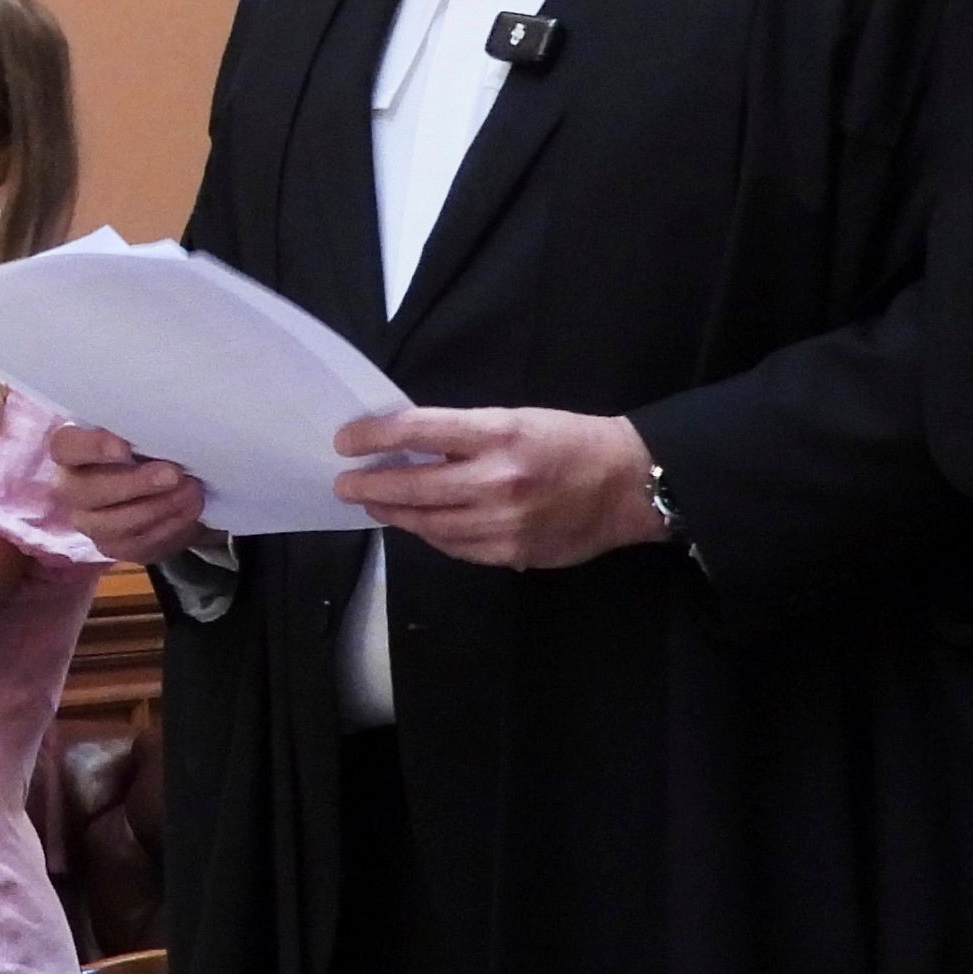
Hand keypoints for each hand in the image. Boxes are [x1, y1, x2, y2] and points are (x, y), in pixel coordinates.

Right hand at [47, 424, 209, 563]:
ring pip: (113, 524)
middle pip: (87, 491)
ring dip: (158, 507)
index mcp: (70, 450)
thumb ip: (141, 430)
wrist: (160, 483)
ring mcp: (89, 522)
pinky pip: (137, 544)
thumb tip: (166, 430)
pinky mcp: (113, 546)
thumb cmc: (144, 447)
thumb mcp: (141, 431)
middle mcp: (70, 488)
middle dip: (134, 484)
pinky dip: (169, 526)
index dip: (92, 448)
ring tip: (191, 491)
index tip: (124, 447)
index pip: (65, 446)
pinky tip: (189, 509)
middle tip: (173, 474)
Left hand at [332, 406, 667, 570]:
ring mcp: (502, 522)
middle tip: (344, 484)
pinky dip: (430, 533)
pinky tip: (417, 523)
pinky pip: (454, 546)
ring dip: (393, 512)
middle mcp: (496, 480)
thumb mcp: (516, 419)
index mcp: (498, 434)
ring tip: (373, 503)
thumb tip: (410, 446)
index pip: (417, 431)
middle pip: (413, 485)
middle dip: (370, 484)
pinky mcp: (510, 553)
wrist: (629, 485)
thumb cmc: (570, 442)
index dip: (373, 436)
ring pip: (427, 522)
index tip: (345, 441)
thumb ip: (464, 434)